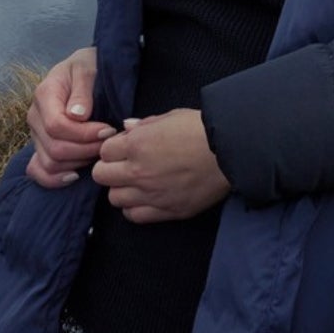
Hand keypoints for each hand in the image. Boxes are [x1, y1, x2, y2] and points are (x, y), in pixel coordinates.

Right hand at [26, 46, 110, 188]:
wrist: (85, 68)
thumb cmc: (90, 66)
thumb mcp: (89, 67)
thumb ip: (83, 90)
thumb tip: (77, 115)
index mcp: (44, 94)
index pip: (56, 126)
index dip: (84, 134)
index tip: (108, 130)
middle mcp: (35, 116)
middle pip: (54, 148)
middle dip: (86, 150)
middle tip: (108, 144)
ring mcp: (36, 134)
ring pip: (50, 163)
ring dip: (78, 162)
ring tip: (99, 153)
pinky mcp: (40, 146)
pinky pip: (37, 170)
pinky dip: (54, 179)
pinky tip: (75, 175)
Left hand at [91, 108, 232, 222]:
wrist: (231, 151)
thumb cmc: (202, 129)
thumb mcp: (171, 116)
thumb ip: (145, 124)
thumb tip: (127, 127)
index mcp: (137, 145)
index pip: (104, 151)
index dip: (113, 148)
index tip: (124, 147)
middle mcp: (138, 172)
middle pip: (102, 176)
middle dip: (110, 168)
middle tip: (125, 165)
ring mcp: (151, 194)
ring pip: (115, 198)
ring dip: (122, 189)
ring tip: (136, 183)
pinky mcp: (166, 211)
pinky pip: (134, 216)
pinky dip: (134, 208)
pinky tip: (145, 198)